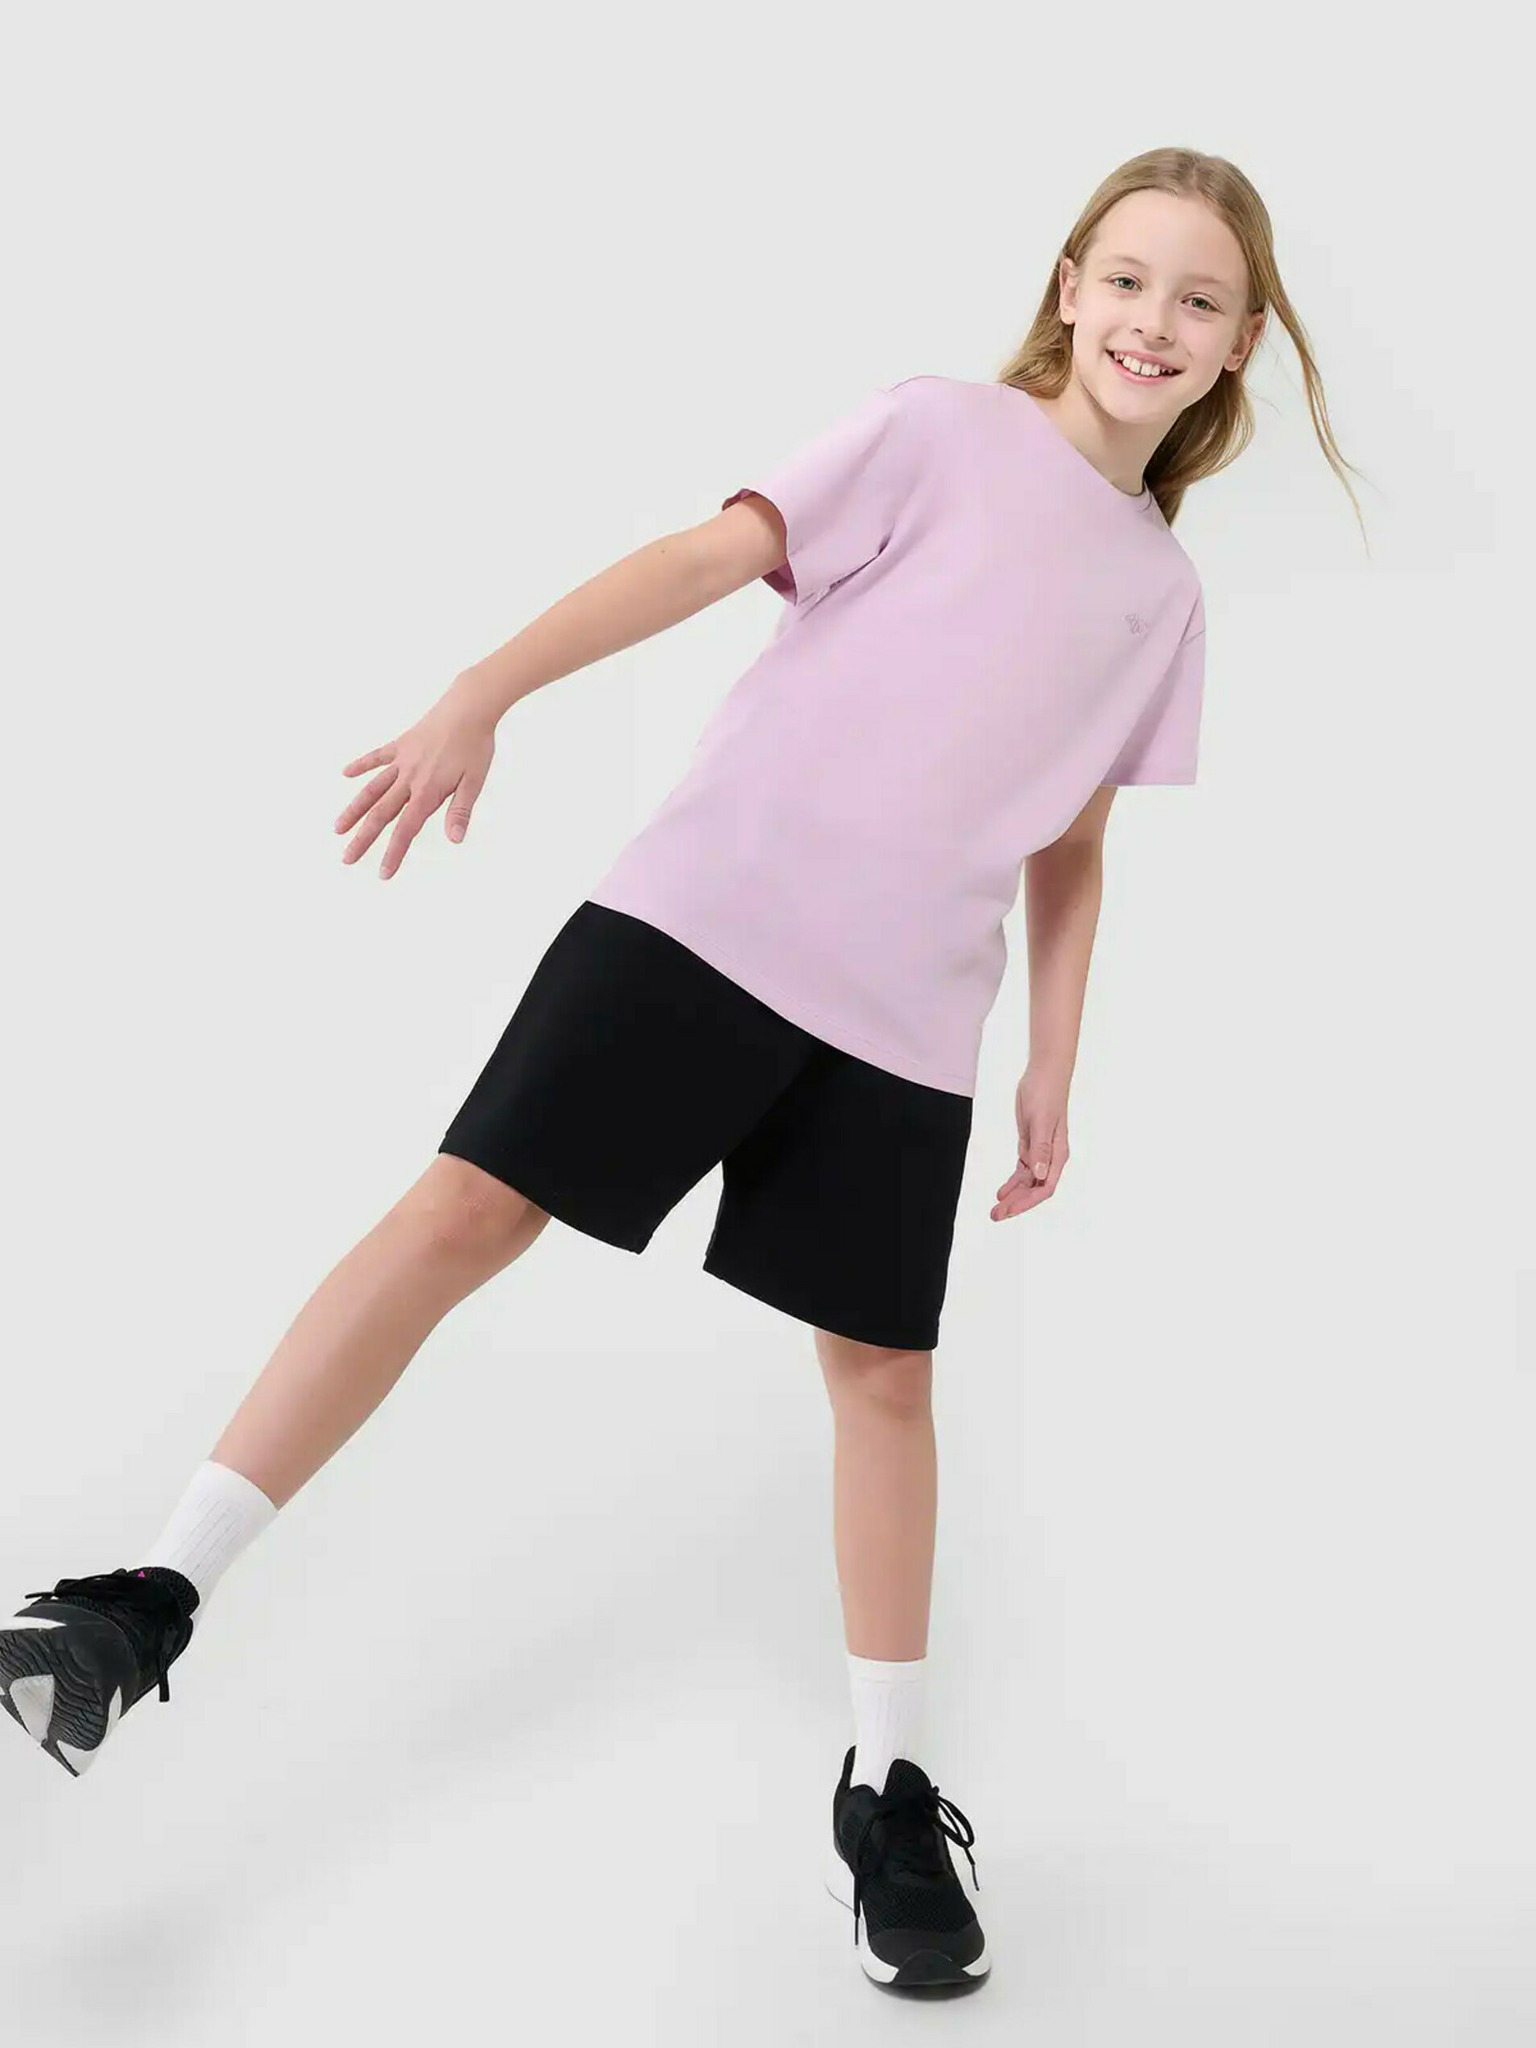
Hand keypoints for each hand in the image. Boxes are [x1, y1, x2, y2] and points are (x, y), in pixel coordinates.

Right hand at [335, 688, 497, 878]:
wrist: (468, 707)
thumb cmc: (475, 745)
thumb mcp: (475, 781)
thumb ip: (460, 811)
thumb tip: (455, 840)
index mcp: (427, 791)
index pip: (406, 829)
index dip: (394, 852)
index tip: (383, 873)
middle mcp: (409, 778)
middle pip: (381, 814)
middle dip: (363, 839)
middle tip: (347, 859)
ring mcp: (402, 760)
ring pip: (372, 789)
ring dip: (354, 810)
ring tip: (338, 828)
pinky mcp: (401, 744)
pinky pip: (377, 757)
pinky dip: (361, 765)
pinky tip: (346, 774)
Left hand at [991, 1065, 1069, 1219]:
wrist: (1044, 1074)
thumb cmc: (1047, 1094)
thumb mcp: (1041, 1121)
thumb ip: (1040, 1149)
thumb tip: (1040, 1173)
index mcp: (1058, 1154)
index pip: (1044, 1187)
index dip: (1027, 1202)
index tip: (1009, 1210)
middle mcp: (1051, 1157)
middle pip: (1034, 1188)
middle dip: (1016, 1204)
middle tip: (996, 1215)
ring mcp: (1040, 1152)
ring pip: (1027, 1182)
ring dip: (1013, 1196)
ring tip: (995, 1209)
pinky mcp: (1030, 1144)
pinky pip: (1022, 1169)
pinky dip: (1012, 1182)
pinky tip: (1001, 1191)